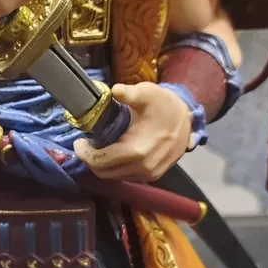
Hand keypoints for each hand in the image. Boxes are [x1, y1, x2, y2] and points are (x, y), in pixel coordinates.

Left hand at [74, 82, 191, 181]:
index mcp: (137, 151)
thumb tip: (114, 91)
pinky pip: (127, 177)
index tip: (78, 143)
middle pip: (105, 172)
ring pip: (115, 177)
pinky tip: (113, 154)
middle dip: (91, 160)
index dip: (85, 154)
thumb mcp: (148, 93)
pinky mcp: (153, 176)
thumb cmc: (165, 104)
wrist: (188, 118)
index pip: (100, 161)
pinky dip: (116, 169)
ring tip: (97, 149)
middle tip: (85, 146)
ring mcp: (149, 174)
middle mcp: (143, 168)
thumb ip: (129, 93)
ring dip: (103, 166)